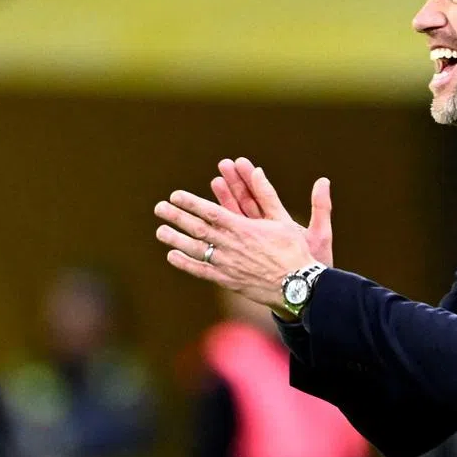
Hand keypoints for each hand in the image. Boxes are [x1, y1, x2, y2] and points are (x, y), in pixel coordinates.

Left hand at [155, 162, 333, 310]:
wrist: (297, 286)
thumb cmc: (293, 251)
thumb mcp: (282, 219)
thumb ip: (267, 194)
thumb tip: (258, 170)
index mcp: (242, 227)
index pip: (209, 211)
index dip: (190, 203)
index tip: (175, 196)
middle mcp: (230, 245)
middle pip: (197, 228)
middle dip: (176, 217)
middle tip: (159, 208)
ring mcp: (226, 264)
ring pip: (195, 249)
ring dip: (176, 239)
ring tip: (160, 231)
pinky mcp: (227, 280)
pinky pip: (201, 271)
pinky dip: (185, 263)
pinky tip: (172, 256)